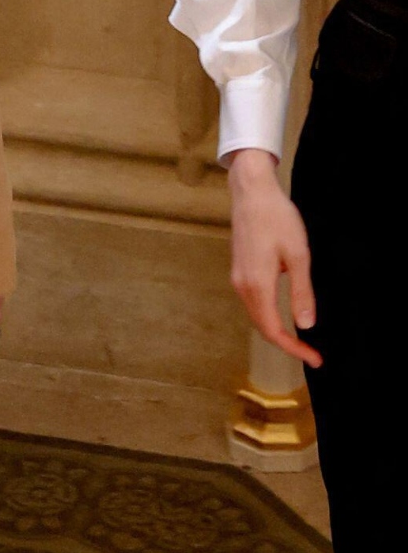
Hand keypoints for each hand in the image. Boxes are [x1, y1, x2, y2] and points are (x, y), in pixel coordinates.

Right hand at [227, 147, 320, 366]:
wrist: (251, 194)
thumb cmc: (277, 219)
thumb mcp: (298, 256)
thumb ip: (301, 292)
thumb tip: (306, 325)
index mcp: (258, 285)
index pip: (274, 330)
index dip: (294, 348)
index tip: (314, 358)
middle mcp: (243, 287)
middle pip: (263, 328)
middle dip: (287, 344)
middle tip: (312, 353)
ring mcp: (238, 280)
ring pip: (257, 317)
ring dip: (276, 331)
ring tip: (300, 339)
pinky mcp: (239, 272)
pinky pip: (253, 304)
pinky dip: (268, 316)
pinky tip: (284, 314)